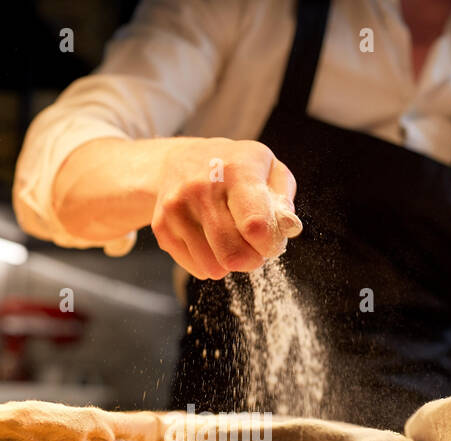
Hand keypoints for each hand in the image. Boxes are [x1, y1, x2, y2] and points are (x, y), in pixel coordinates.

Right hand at [151, 138, 298, 279]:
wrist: (181, 161)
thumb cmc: (234, 169)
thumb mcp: (268, 170)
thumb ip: (283, 200)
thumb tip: (289, 228)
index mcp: (236, 169)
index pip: (256, 226)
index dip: (270, 245)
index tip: (272, 241)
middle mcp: (201, 187)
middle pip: (233, 254)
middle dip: (252, 260)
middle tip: (253, 247)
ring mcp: (177, 208)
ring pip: (213, 267)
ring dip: (230, 263)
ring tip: (231, 239)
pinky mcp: (162, 227)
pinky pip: (197, 269)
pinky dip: (210, 263)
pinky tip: (210, 240)